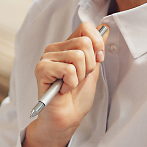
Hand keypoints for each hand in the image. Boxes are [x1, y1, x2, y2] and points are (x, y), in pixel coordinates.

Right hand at [22, 22, 107, 146]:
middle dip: (90, 65)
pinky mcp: (41, 69)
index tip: (98, 60)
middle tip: (80, 79)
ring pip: (78, 56)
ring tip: (71, 85)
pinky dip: (72, 82)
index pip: (85, 27)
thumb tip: (105, 28)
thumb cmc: (77, 98)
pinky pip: (68, 69)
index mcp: (67, 46)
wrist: (67, 118)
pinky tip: (63, 89)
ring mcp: (47, 58)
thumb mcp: (93, 70)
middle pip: (84, 42)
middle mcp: (55, 49)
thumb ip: (97, 49)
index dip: (97, 43)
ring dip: (80, 76)